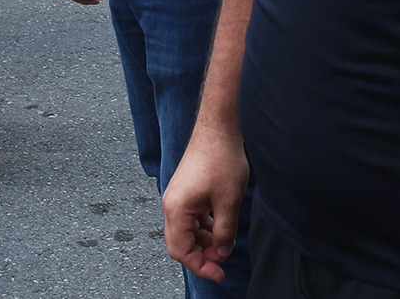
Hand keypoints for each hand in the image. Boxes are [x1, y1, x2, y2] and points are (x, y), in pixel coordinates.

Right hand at [163, 124, 247, 282]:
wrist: (219, 128)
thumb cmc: (221, 159)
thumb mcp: (228, 202)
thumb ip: (224, 233)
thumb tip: (221, 252)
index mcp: (176, 209)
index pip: (181, 251)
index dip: (200, 265)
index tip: (219, 272)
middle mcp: (171, 204)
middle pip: (180, 242)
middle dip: (201, 254)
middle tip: (222, 258)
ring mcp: (178, 196)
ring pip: (186, 230)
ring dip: (204, 240)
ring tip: (225, 241)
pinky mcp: (186, 189)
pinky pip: (191, 217)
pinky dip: (204, 226)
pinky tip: (220, 224)